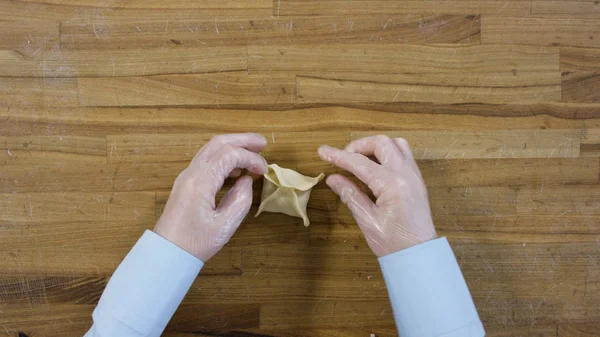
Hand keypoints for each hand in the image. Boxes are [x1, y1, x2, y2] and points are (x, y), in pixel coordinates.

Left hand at [154, 133, 267, 261]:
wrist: (166, 253)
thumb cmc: (195, 243)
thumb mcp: (225, 226)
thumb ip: (241, 200)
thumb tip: (247, 181)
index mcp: (200, 181)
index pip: (229, 155)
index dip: (250, 158)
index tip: (265, 170)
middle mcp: (191, 173)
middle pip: (218, 143)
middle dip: (242, 140)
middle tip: (263, 143)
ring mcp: (187, 176)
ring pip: (211, 149)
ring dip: (233, 147)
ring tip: (253, 153)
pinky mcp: (186, 183)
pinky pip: (207, 161)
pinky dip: (224, 158)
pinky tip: (236, 170)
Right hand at [318, 135, 436, 256]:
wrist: (419, 256)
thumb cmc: (393, 244)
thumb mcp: (367, 221)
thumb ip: (350, 195)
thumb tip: (333, 178)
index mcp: (392, 185)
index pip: (360, 163)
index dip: (338, 156)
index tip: (322, 151)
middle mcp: (406, 174)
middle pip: (381, 143)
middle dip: (358, 146)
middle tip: (343, 159)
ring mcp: (414, 175)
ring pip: (395, 144)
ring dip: (376, 146)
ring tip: (360, 160)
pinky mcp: (417, 180)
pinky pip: (403, 155)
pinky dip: (387, 153)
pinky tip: (375, 167)